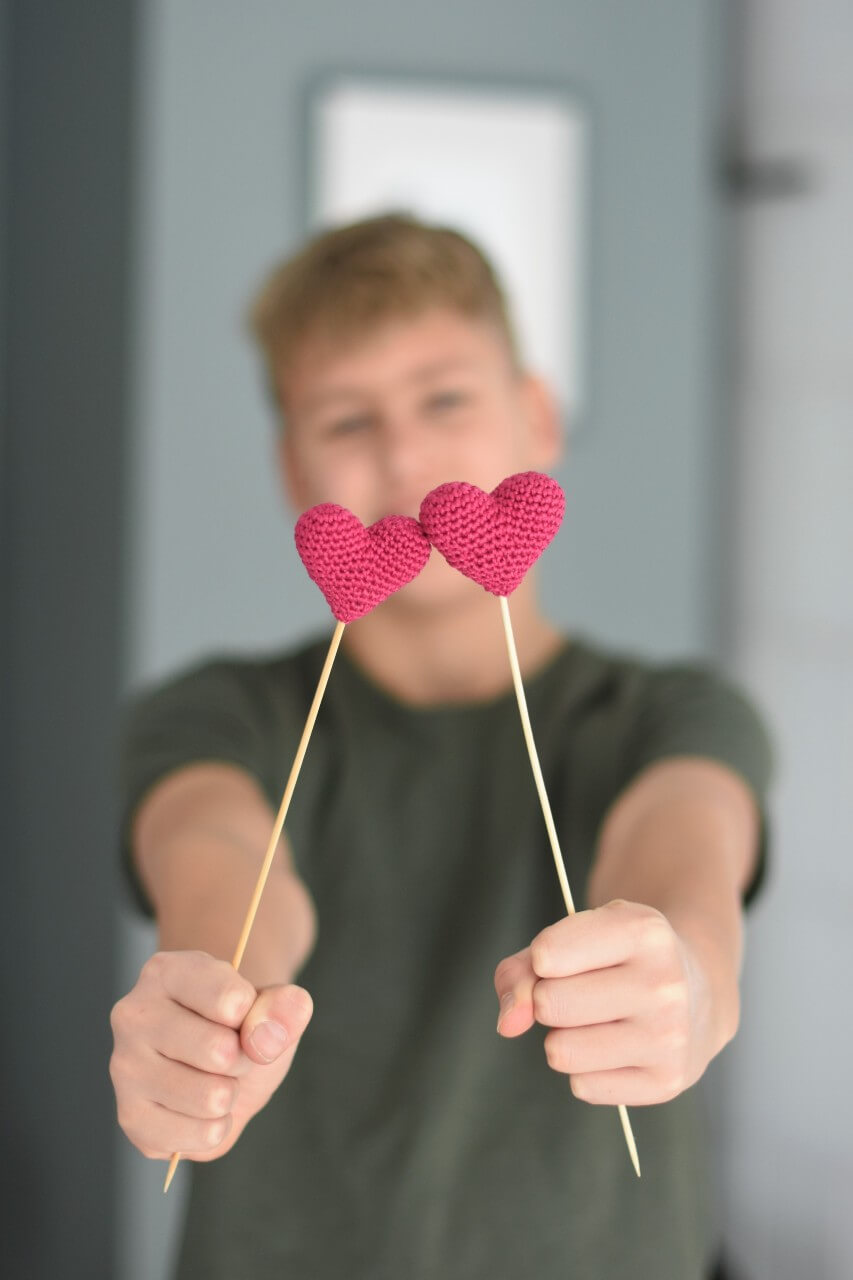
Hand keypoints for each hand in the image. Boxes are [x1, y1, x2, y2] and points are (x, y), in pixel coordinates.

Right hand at [110, 950, 312, 1160]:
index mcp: (165, 971)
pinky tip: (200, 1108)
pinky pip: (201, 1136)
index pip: (231, 1001)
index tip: (240, 1013)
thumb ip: (285, 1007)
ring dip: (230, 1095)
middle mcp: (133, 1015)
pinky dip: (217, 1128)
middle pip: (219, 1051)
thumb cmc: (242, 1025)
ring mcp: (125, 1068)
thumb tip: (263, 1040)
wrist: (221, 1064)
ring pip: (210, 1098)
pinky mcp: (131, 1118)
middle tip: (229, 1052)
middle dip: (242, 1059)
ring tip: (215, 1078)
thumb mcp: (273, 1006)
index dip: (253, 1016)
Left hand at [494, 899, 735, 1105]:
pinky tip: (616, 1047)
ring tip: (598, 1020)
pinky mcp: (666, 1082)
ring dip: (564, 1038)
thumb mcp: (576, 937)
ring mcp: (670, 1037)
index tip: (564, 956)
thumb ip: (523, 968)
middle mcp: (664, 984)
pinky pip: (582, 1086)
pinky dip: (586, 1069)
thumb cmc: (619, 958)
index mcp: (645, 931)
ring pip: (560, 1051)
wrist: (698, 990)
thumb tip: (507, 1025)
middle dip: (549, 999)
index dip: (542, 958)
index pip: (547, 955)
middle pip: (548, 1004)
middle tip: (583, 991)